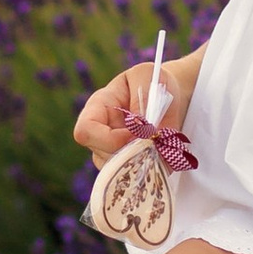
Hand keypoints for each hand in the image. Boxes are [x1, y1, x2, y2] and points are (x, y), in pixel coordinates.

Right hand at [73, 47, 199, 160]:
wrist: (167, 96)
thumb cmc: (153, 81)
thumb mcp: (148, 77)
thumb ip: (144, 99)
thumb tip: (144, 132)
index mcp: (98, 107)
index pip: (85, 131)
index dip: (108, 138)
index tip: (136, 134)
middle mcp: (100, 134)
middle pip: (103, 157)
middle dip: (133, 153)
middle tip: (158, 141)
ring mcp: (112, 152)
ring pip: (121, 172)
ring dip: (145, 161)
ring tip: (165, 144)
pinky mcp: (129, 165)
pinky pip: (136, 176)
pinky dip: (153, 169)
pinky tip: (166, 154)